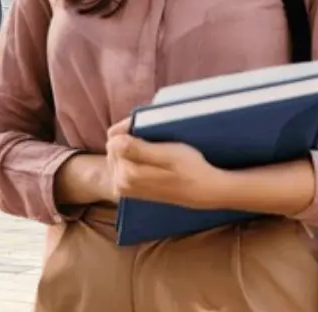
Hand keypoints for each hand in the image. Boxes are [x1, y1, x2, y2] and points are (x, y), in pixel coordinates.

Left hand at [104, 118, 231, 209]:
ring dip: (132, 146)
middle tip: (153, 137)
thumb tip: (113, 141)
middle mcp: (119, 183)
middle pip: (113, 146)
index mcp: (126, 174)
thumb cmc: (189, 169)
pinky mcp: (128, 188)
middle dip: (129, 137)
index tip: (148, 128)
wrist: (204, 190)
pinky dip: (133, 156)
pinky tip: (150, 157)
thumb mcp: (166, 154)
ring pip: (118, 153)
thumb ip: (137, 149)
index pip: (114, 138)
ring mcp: (123, 188)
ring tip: (154, 148)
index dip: (129, 127)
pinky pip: (122, 162)